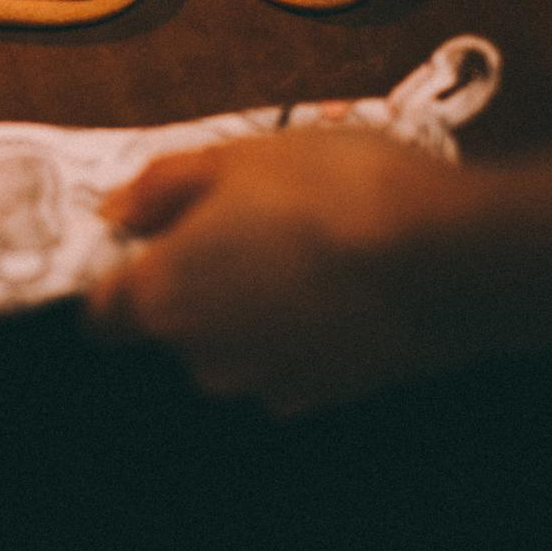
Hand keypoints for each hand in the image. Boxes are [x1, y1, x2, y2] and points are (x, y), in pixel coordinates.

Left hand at [87, 125, 551, 415]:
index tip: (152, 238)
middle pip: (173, 324)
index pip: (102, 316)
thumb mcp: (235, 155)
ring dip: (253, 304)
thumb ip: (159, 185)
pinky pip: (289, 358)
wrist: (449, 254)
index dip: (120, 276)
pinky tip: (339, 284)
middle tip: (247, 219)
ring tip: (305, 244)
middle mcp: (203, 356)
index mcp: (164, 296)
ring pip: (233, 344)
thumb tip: (115, 211)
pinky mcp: (325, 395)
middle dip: (197, 279)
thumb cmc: (333, 191)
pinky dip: (301, 329)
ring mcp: (266, 383)